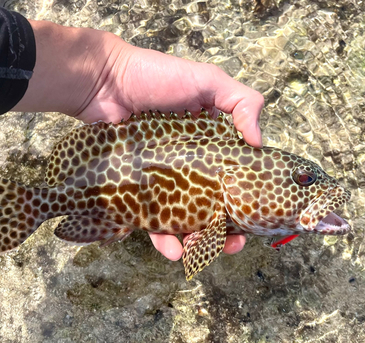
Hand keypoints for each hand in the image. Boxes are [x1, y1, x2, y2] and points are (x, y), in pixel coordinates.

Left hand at [14, 21, 263, 260]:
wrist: (104, 83)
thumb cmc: (158, 78)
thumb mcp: (208, 80)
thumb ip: (242, 102)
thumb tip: (260, 144)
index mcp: (212, 145)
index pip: (237, 177)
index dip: (248, 198)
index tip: (256, 216)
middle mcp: (191, 166)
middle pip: (214, 205)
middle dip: (226, 229)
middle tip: (232, 245)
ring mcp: (165, 181)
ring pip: (185, 219)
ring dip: (196, 241)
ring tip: (198, 251)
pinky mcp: (138, 191)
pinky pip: (151, 220)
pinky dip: (163, 239)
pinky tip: (173, 250)